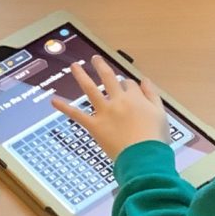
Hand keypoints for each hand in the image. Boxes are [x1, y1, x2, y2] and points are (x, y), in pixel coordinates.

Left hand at [51, 56, 169, 160]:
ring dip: (81, 76)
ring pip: (90, 89)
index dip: (127, 85)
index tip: (126, 87)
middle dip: (101, 66)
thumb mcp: (161, 114)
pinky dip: (64, 107)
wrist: (144, 157)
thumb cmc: (155, 138)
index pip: (129, 84)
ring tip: (74, 66)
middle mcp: (118, 100)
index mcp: (135, 97)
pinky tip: (54, 100)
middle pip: (108, 78)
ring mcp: (105, 112)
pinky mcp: (95, 125)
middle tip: (95, 59)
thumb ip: (152, 95)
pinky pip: (77, 114)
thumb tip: (145, 80)